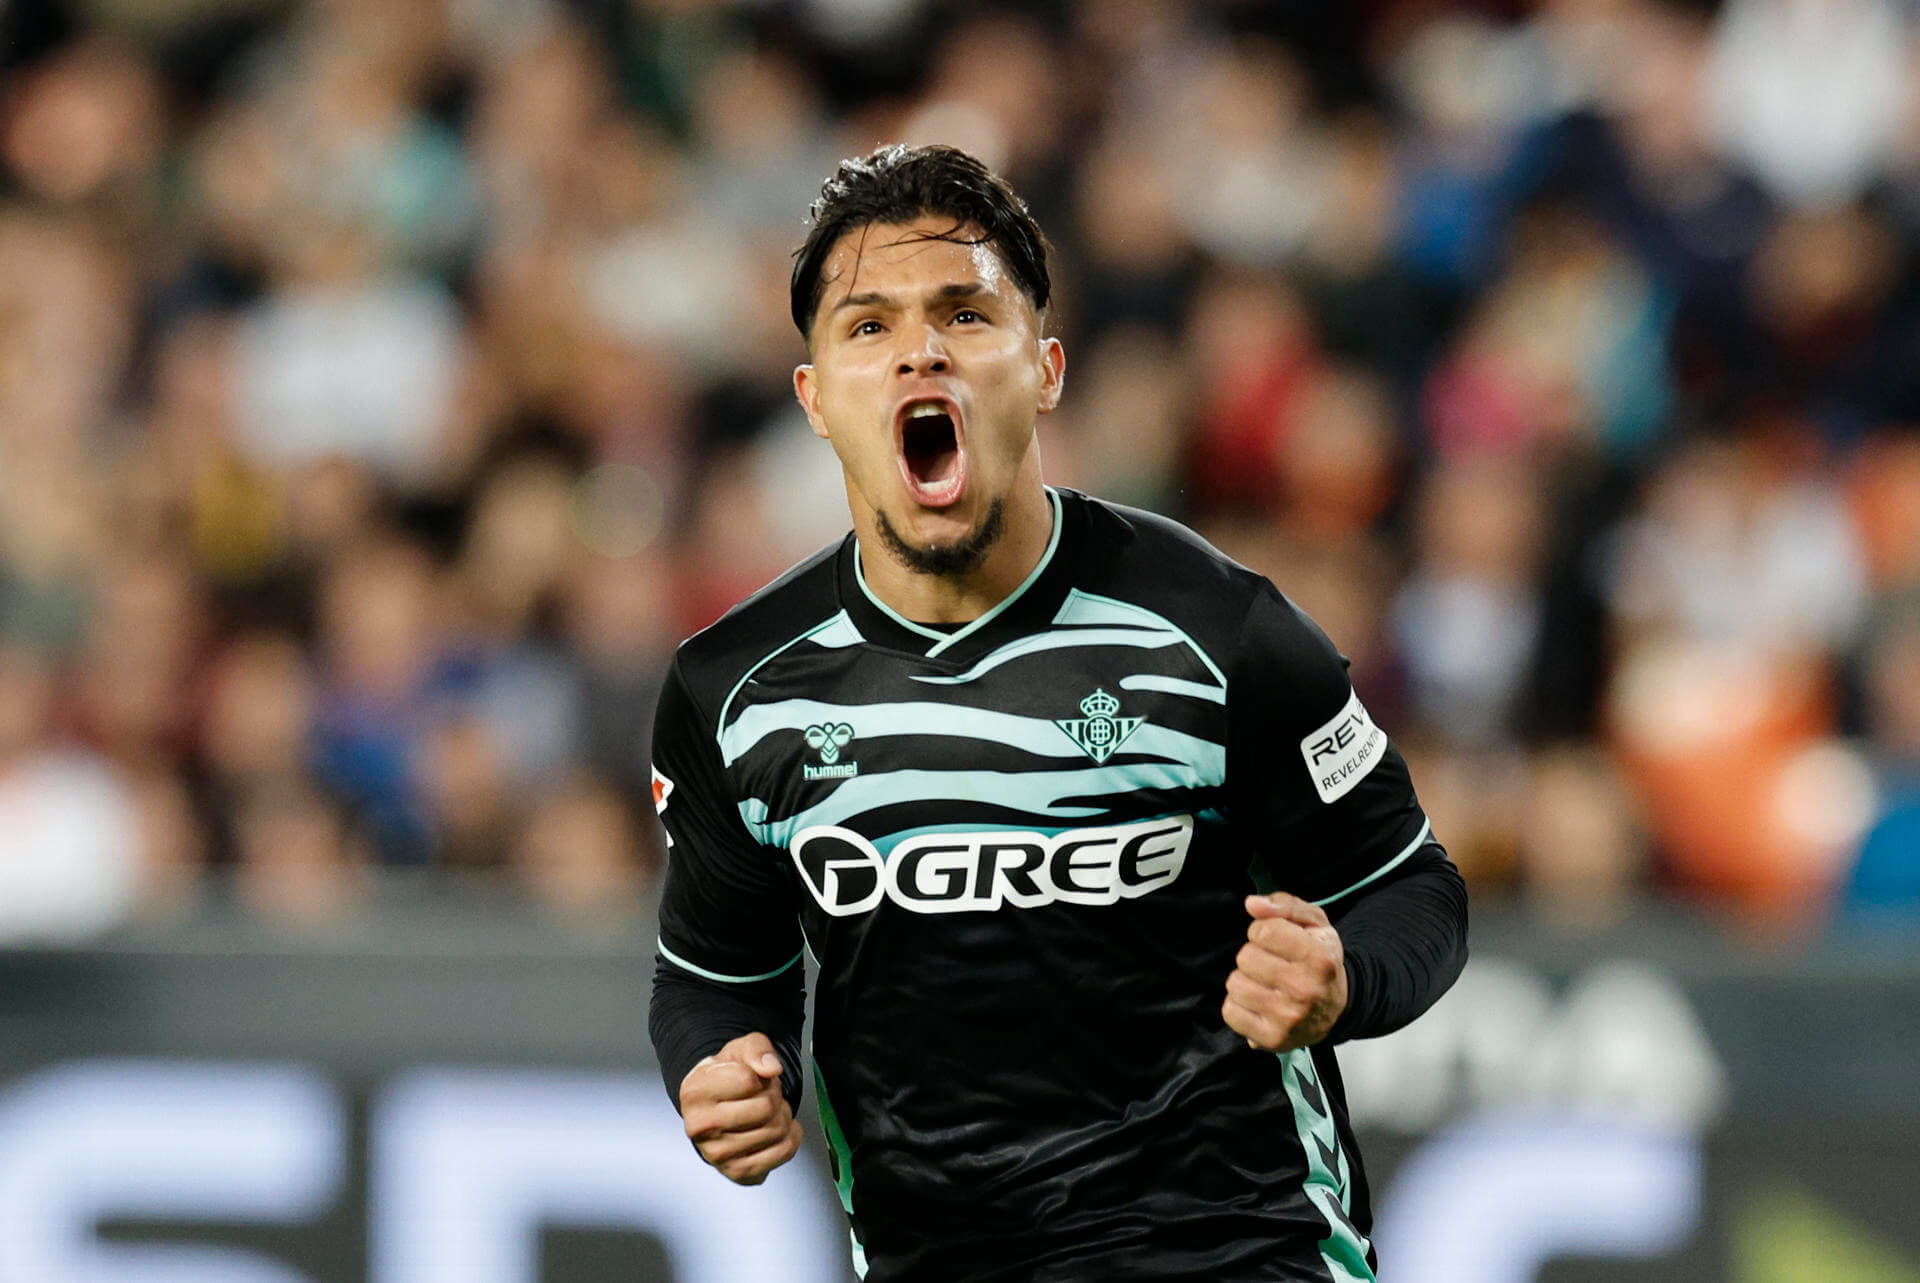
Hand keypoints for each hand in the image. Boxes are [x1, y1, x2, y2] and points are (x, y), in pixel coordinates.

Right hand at [679, 1032, 802, 1184]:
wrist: (717, 1108)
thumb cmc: (727, 1077)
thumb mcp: (739, 1049)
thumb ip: (757, 1049)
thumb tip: (771, 1068)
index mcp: (695, 1093)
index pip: (749, 1080)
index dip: (760, 1076)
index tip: (751, 1079)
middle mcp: (699, 1128)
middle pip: (766, 1107)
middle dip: (774, 1095)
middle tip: (763, 1095)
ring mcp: (718, 1154)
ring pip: (777, 1129)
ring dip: (782, 1115)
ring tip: (766, 1112)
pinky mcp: (738, 1172)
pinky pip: (784, 1151)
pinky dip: (791, 1136)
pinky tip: (776, 1129)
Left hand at [1223, 893, 1348, 1052]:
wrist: (1337, 1009)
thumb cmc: (1319, 960)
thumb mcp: (1314, 924)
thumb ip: (1284, 905)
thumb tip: (1251, 903)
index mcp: (1319, 957)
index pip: (1262, 931)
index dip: (1263, 931)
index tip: (1276, 940)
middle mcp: (1306, 990)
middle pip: (1245, 957)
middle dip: (1254, 956)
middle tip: (1273, 964)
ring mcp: (1289, 1018)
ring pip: (1235, 984)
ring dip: (1245, 980)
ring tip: (1266, 984)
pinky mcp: (1272, 1039)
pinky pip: (1230, 1012)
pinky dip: (1239, 1005)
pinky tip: (1258, 1003)